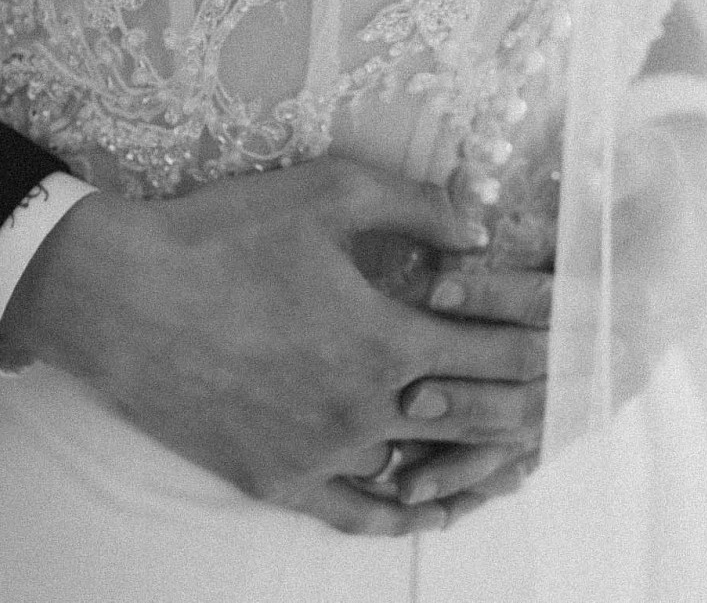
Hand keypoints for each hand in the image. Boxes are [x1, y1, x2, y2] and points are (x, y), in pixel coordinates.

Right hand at [0, 157, 548, 536]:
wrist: (120, 297)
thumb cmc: (224, 232)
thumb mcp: (328, 192)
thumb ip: (417, 207)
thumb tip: (482, 227)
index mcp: (384, 335)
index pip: (496, 349)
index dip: (549, 342)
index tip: (585, 335)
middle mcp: (363, 408)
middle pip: (475, 417)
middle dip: (533, 402)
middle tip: (575, 391)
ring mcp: (319, 455)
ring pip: (425, 470)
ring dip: (480, 459)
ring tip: (526, 447)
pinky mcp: (275, 480)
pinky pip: (358, 514)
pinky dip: (406, 510)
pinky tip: (434, 506)